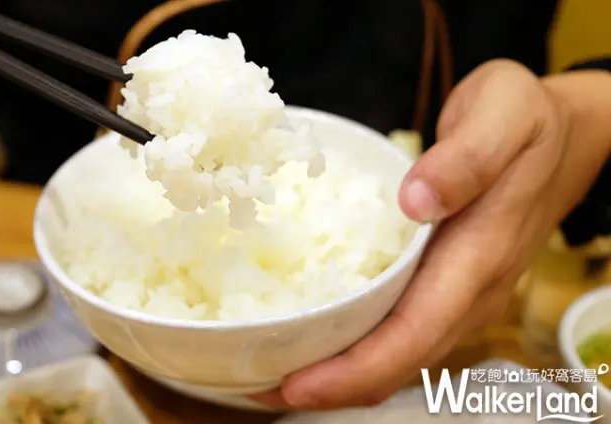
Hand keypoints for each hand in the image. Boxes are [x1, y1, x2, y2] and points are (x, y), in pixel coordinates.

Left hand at [252, 59, 610, 408]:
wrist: (561, 135)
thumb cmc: (526, 118)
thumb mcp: (504, 113)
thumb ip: (467, 157)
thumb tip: (415, 202)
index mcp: (480, 258)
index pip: (414, 334)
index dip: (354, 369)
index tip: (295, 384)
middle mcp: (470, 292)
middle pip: (399, 361)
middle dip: (331, 386)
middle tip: (259, 387)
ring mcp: (459, 294)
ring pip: (397, 353)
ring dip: (337, 373)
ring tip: (269, 368)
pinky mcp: (445, 285)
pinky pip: (397, 328)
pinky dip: (353, 344)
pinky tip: (311, 332)